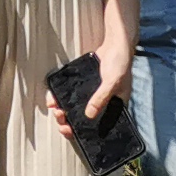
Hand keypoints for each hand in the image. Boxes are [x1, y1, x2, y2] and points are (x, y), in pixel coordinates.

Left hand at [45, 8, 134, 135]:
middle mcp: (102, 103)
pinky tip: (54, 97)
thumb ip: (101, 97)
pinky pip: (71, 93)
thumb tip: (89, 114)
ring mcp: (92, 94)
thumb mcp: (113, 82)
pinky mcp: (84, 84)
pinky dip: (62, 96)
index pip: (98, 126)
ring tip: (55, 109)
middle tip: (59, 117)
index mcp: (114, 108)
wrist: (115, 43)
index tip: (70, 131)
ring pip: (75, 107)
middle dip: (69, 120)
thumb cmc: (121, 63)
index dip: (83, 132)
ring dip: (64, 110)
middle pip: (83, 118)